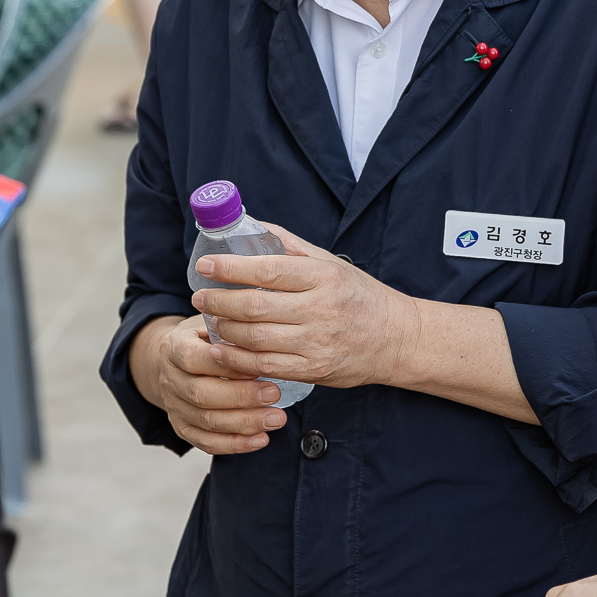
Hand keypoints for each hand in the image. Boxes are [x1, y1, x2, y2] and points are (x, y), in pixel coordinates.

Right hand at [132, 315, 287, 455]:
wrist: (175, 362)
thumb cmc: (204, 340)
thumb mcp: (212, 324)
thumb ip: (230, 331)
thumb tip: (260, 340)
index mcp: (174, 347)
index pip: (194, 358)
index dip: (228, 365)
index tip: (260, 368)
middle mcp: (170, 379)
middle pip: (201, 394)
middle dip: (241, 398)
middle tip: (274, 395)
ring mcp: (174, 406)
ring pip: (206, 421)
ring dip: (244, 423)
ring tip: (276, 419)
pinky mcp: (182, 428)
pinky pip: (207, 442)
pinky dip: (235, 444)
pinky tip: (260, 439)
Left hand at [187, 221, 418, 390]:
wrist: (396, 338)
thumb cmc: (359, 296)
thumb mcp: (330, 264)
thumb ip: (291, 247)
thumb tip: (251, 226)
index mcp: (323, 277)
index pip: (267, 270)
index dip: (231, 268)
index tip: (206, 265)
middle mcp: (320, 309)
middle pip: (255, 307)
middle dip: (219, 301)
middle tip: (200, 296)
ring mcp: (317, 343)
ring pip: (256, 339)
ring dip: (224, 330)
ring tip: (210, 320)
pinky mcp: (315, 370)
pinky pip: (267, 366)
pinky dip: (239, 360)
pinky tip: (224, 350)